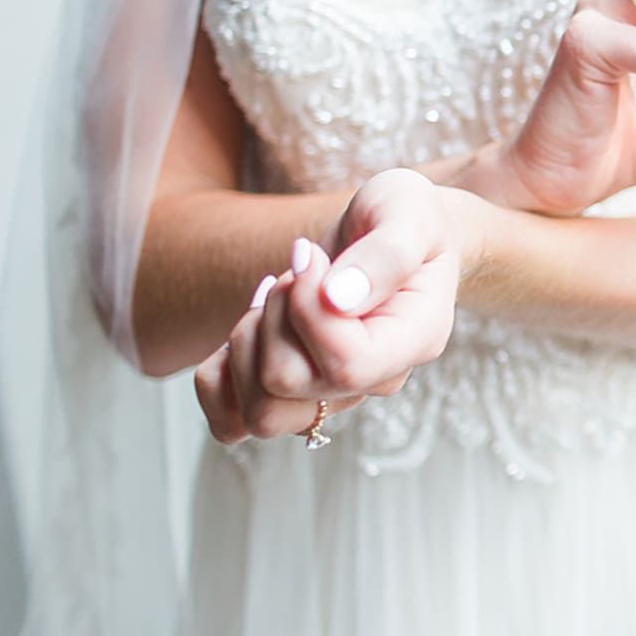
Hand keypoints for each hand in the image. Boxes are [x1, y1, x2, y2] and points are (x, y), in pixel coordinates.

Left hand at [192, 169, 471, 442]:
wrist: (391, 229)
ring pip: (260, 415)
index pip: (347, 365)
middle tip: (296, 272)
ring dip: (247, 344)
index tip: (308, 255)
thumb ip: (386, 255)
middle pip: (286, 386)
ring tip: (277, 299)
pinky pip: (231, 424)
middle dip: (272, 316)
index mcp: (414, 341)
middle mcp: (374, 380)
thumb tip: (337, 300)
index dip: (307, 312)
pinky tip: (252, 325)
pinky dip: (221, 377)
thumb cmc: (404, 217)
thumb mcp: (408, 211)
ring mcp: (333, 393)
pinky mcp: (293, 394)